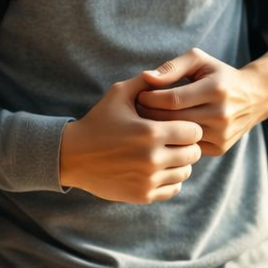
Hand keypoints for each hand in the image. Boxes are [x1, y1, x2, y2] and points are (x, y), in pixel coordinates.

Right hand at [60, 73, 202, 200]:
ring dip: (180, 163)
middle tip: (174, 140)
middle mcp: (152, 158)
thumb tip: (165, 72)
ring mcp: (148, 179)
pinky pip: (174, 188)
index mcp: (151, 132)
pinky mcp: (143, 195)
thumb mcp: (118, 94)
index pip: (194, 132)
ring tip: (166, 154)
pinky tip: (157, 169)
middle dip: (187, 145)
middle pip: (194, 153)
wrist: (72, 156)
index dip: (189, 126)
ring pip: (186, 172)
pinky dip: (170, 179)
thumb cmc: (98, 121)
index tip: (178, 125)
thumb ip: (145, 82)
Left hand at [136, 48, 267, 155]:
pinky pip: (187, 148)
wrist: (255, 97)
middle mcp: (221, 114)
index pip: (172, 99)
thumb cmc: (219, 75)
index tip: (139, 95)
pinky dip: (173, 141)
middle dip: (149, 114)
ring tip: (145, 121)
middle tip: (136, 109)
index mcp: (215, 89)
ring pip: (179, 136)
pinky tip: (163, 132)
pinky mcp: (220, 148)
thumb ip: (172, 67)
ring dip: (158, 130)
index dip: (150, 98)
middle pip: (173, 120)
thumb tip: (146, 78)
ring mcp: (222, 134)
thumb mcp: (200, 60)